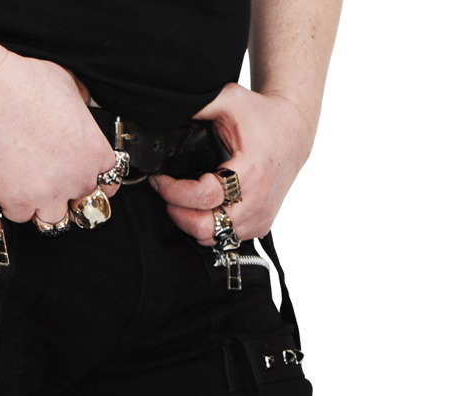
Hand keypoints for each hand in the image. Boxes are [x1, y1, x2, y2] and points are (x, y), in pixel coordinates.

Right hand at [0, 51, 121, 224]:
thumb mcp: (69, 84)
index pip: (110, 182)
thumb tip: (80, 109)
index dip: (97, 181)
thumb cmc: (23, 85)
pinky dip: (16, 206)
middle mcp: (75, 178)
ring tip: (35, 189)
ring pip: (55, 219)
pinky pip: (22, 217)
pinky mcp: (19, 202)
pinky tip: (12, 187)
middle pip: (83, 203)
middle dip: (70, 193)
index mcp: (94, 152)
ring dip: (47, 207)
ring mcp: (48, 194)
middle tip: (55, 179)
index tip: (88, 181)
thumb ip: (81, 107)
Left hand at [149, 82, 314, 244]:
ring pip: (213, 237)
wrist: (293, 133)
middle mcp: (257, 202)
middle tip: (167, 194)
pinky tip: (201, 208)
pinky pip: (225, 238)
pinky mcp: (260, 226)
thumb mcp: (231, 99)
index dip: (174, 191)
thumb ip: (201, 104)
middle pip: (206, 226)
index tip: (160, 180)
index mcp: (251, 173)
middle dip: (178, 212)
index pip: (204, 197)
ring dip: (190, 222)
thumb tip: (170, 109)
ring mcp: (259, 218)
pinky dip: (208, 227)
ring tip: (182, 200)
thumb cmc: (262, 117)